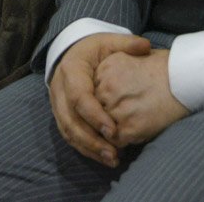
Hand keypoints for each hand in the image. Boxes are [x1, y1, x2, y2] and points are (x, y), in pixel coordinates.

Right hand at [47, 33, 151, 166]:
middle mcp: (59, 89)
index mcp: (71, 70)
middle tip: (114, 153)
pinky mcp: (60, 115)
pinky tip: (103, 158)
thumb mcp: (108, 42)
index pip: (79, 96)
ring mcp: (57, 104)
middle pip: (71, 120)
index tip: (113, 131)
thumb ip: (126, 44)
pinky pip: (69, 136)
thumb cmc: (94, 50)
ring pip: (68, 131)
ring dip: (89, 148)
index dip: (94, 115)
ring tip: (112, 159)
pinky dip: (85, 149)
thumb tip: (146, 46)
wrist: (72, 53)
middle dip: (91, 139)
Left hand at [94, 48, 188, 145]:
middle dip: (104, 114)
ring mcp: (117, 108)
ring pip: (103, 126)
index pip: (91, 90)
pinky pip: (116, 140)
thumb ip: (113, 68)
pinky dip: (121, 141)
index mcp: (106, 68)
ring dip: (111, 129)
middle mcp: (107, 87)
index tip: (111, 102)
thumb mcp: (133, 56)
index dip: (101, 98)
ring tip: (125, 127)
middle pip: (95, 108)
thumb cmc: (163, 66)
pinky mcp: (129, 126)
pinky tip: (133, 133)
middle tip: (116, 118)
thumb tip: (102, 82)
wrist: (185, 78)